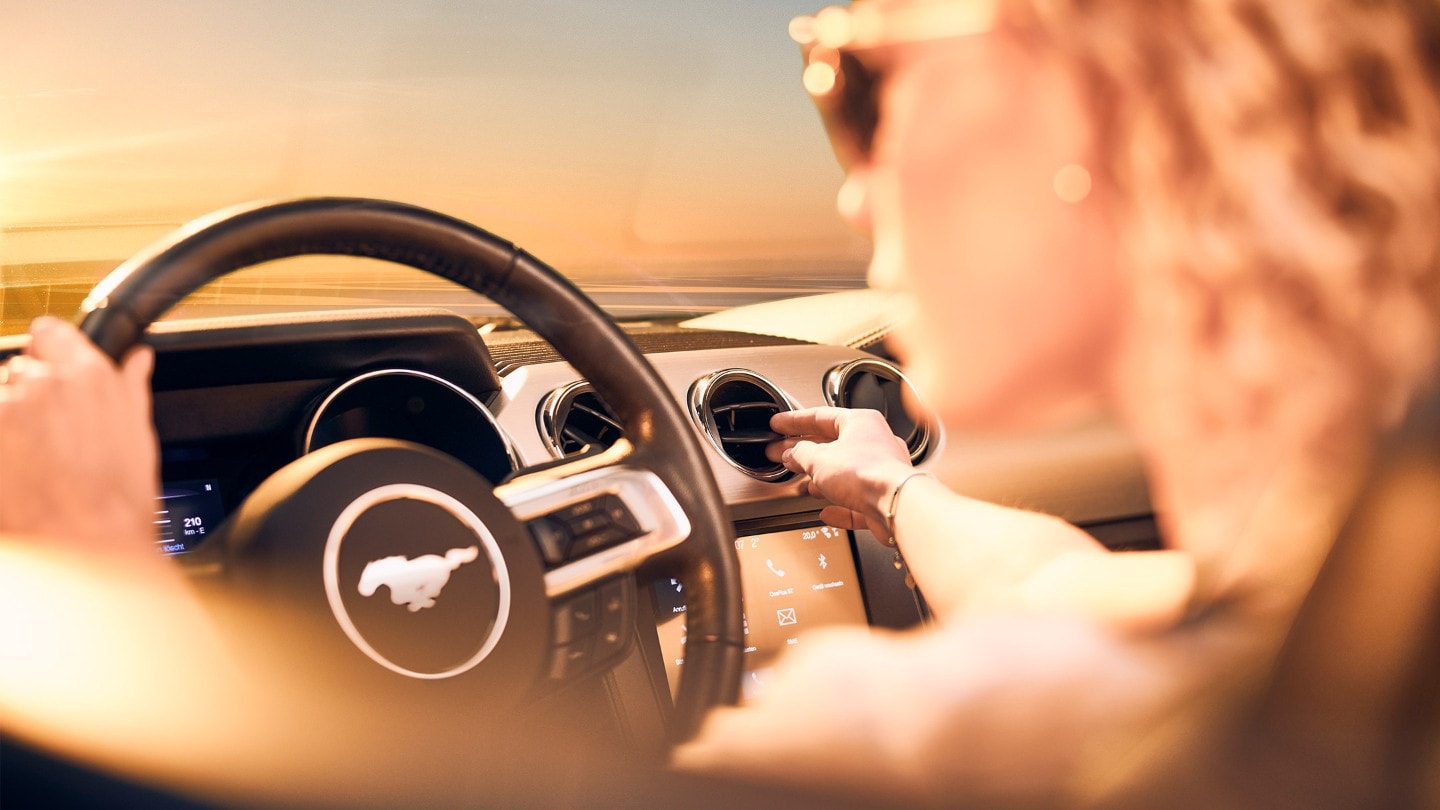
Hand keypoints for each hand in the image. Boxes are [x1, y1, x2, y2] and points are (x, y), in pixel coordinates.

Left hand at [0, 317, 159, 558]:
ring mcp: (5, 409)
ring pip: (0, 398)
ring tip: (34, 457)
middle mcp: (40, 382)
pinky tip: (18, 469)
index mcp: (86, 373)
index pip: (49, 330)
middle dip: (32, 393)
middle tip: (52, 431)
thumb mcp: (137, 431)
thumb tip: (137, 359)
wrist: (84, 541)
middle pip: (21, 368)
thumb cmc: (117, 495)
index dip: (52, 349)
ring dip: (11, 419)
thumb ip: (130, 385)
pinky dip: (2, 443)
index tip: (55, 367)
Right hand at [768, 406, 914, 537]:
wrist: (895, 505)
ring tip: (804, 484)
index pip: (821, 416)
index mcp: (861, 423)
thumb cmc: (868, 473)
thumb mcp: (819, 459)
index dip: (795, 421)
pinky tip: (827, 512)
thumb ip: (800, 454)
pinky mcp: (882, 499)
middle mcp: (875, 443)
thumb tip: (791, 454)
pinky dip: (839, 506)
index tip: (779, 425)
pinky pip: (856, 501)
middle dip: (804, 451)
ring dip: (822, 479)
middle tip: (782, 454)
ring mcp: (881, 472)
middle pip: (832, 444)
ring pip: (845, 473)